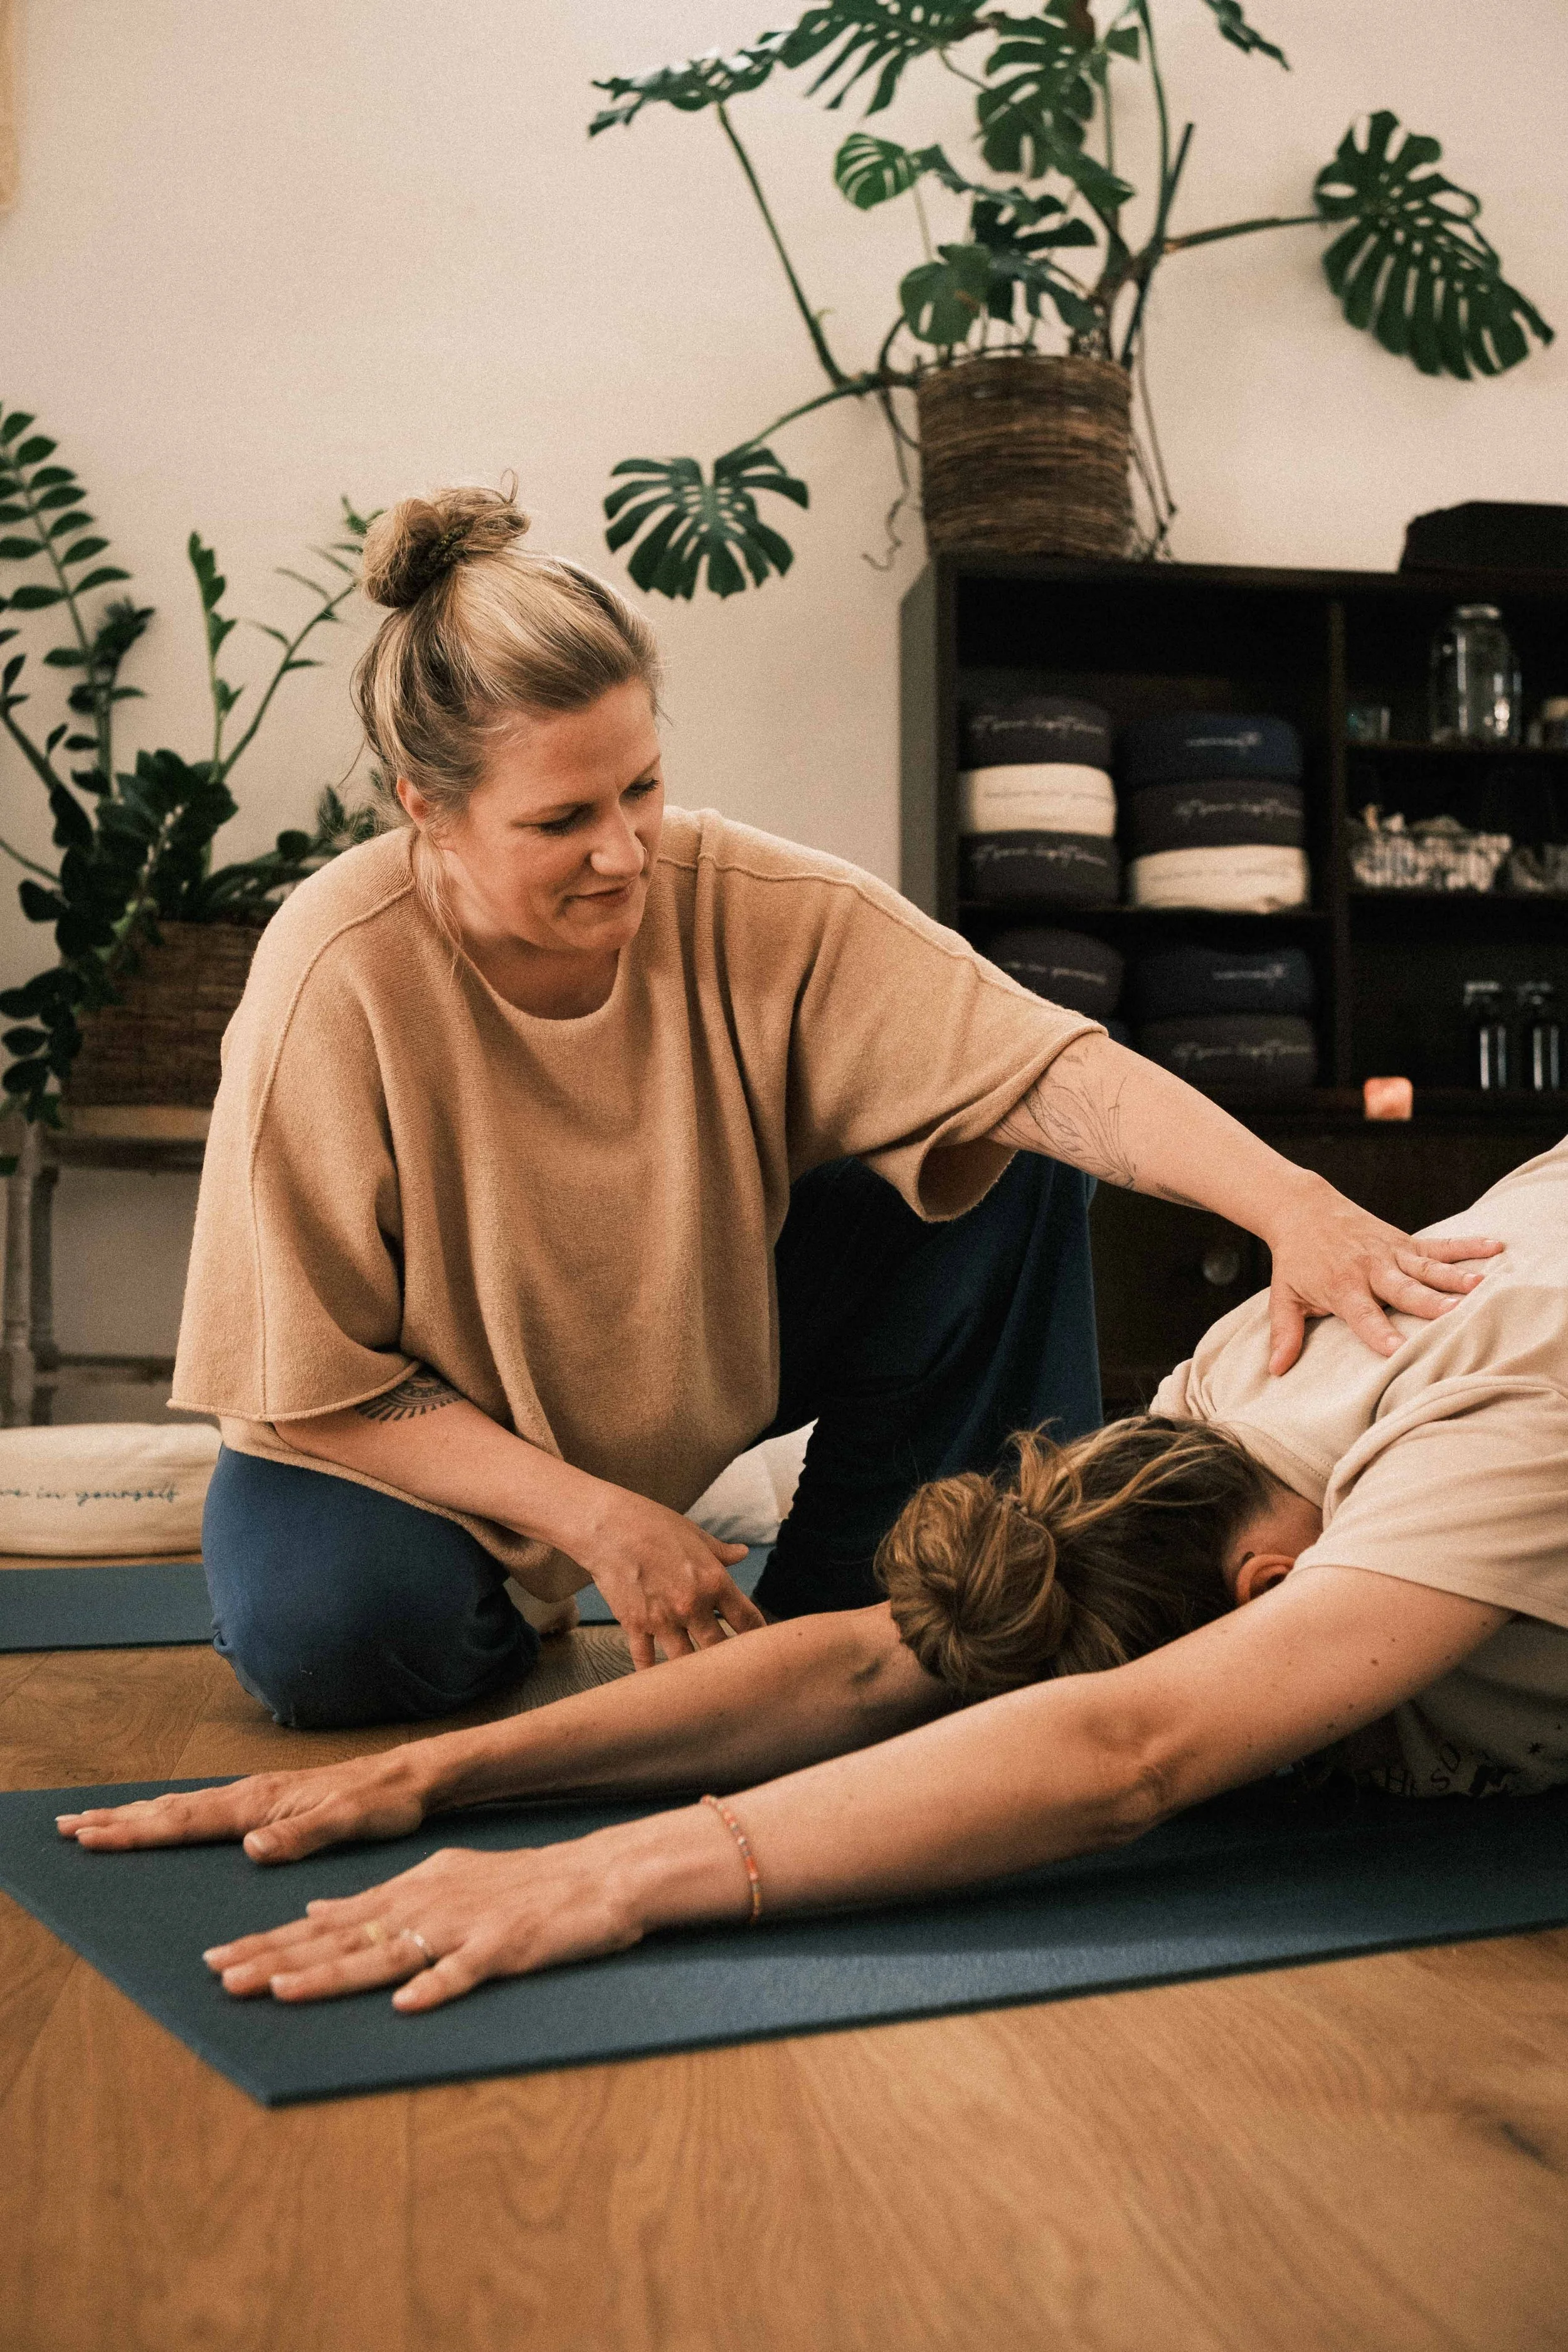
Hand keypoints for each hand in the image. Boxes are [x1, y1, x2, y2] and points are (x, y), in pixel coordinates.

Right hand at [56, 1749, 430, 1864]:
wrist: (413, 1776)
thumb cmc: (385, 1801)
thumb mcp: (350, 1821)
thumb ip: (301, 1834)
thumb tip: (251, 1847)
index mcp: (262, 1803)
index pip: (186, 1821)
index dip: (137, 1831)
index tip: (90, 1836)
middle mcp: (253, 1796)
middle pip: (172, 1810)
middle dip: (118, 1819)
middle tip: (65, 1827)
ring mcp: (259, 1797)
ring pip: (183, 1807)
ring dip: (137, 1814)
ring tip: (94, 1821)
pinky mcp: (269, 1803)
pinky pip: (204, 1810)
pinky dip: (170, 1815)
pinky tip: (161, 1820)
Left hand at [202, 1809, 738, 2012]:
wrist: (597, 1877)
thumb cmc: (520, 1884)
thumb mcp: (441, 1879)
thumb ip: (381, 1898)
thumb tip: (317, 1910)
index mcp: (410, 1889)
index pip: (325, 1920)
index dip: (268, 1941)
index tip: (216, 1960)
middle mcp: (426, 1904)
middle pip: (340, 1938)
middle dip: (275, 1960)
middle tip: (219, 1979)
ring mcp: (463, 1927)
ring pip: (386, 1954)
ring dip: (332, 1974)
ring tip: (282, 1991)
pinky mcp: (504, 1948)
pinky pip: (464, 1972)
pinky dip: (435, 1986)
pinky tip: (405, 2004)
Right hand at [571, 1485, 764, 1668]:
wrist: (607, 1527)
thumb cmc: (652, 1524)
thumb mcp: (694, 1534)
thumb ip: (720, 1551)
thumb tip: (742, 1553)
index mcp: (713, 1581)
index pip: (746, 1618)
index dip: (757, 1634)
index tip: (761, 1645)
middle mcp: (691, 1605)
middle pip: (720, 1648)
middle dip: (729, 1661)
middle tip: (735, 1670)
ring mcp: (662, 1619)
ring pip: (686, 1661)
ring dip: (694, 1671)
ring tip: (702, 1681)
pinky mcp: (635, 1625)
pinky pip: (646, 1659)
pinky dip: (651, 1673)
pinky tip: (658, 1681)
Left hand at [1263, 1174, 1502, 1374]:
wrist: (1303, 1209)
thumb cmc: (1296, 1260)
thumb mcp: (1283, 1296)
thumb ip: (1285, 1333)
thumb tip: (1275, 1370)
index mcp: (1342, 1287)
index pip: (1364, 1315)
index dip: (1380, 1333)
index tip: (1399, 1351)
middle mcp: (1370, 1269)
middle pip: (1403, 1290)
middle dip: (1428, 1303)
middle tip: (1453, 1315)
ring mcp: (1392, 1253)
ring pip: (1428, 1268)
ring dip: (1454, 1277)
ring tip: (1482, 1285)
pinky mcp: (1405, 1241)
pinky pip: (1441, 1246)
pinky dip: (1468, 1247)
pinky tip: (1495, 1247)